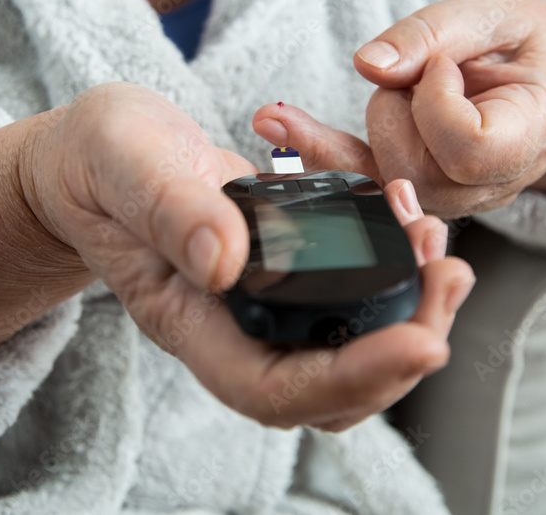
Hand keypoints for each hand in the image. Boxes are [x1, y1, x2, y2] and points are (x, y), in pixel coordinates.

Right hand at [25, 83, 473, 430]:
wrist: (96, 158)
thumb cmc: (99, 163)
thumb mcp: (124, 163)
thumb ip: (169, 208)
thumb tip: (227, 264)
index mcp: (188, 318)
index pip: (273, 386)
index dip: (352, 378)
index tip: (421, 341)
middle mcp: (233, 325)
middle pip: (329, 386)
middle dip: (403, 350)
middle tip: (449, 281)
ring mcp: (262, 302)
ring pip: (349, 348)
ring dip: (410, 314)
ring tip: (445, 258)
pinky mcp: (285, 270)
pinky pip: (349, 295)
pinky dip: (394, 269)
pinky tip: (413, 223)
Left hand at [263, 0, 545, 217]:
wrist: (536, 74)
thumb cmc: (520, 39)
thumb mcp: (490, 11)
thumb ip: (433, 33)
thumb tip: (369, 65)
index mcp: (533, 134)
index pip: (470, 149)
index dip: (439, 104)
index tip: (443, 65)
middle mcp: (496, 183)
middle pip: (415, 172)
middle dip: (396, 110)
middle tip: (424, 69)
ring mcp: (456, 198)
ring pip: (382, 182)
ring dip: (373, 123)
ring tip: (402, 82)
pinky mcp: (415, 191)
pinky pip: (358, 184)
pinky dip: (315, 150)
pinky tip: (273, 121)